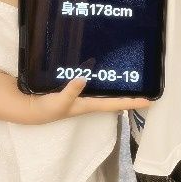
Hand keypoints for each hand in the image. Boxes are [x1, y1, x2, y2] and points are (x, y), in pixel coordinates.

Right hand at [16, 77, 150, 124]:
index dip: (132, 103)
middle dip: (131, 96)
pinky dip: (103, 81)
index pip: (115, 104)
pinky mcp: (75, 91)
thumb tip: (84, 78)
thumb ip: (70, 90)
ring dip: (119, 88)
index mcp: (89, 105)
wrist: (30, 109)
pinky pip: (94, 85)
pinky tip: (106, 73)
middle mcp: (90, 102)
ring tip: (133, 81)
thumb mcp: (59, 100)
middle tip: (148, 90)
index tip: (150, 101)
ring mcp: (83, 97)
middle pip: (115, 99)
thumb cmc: (46, 109)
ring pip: (106, 92)